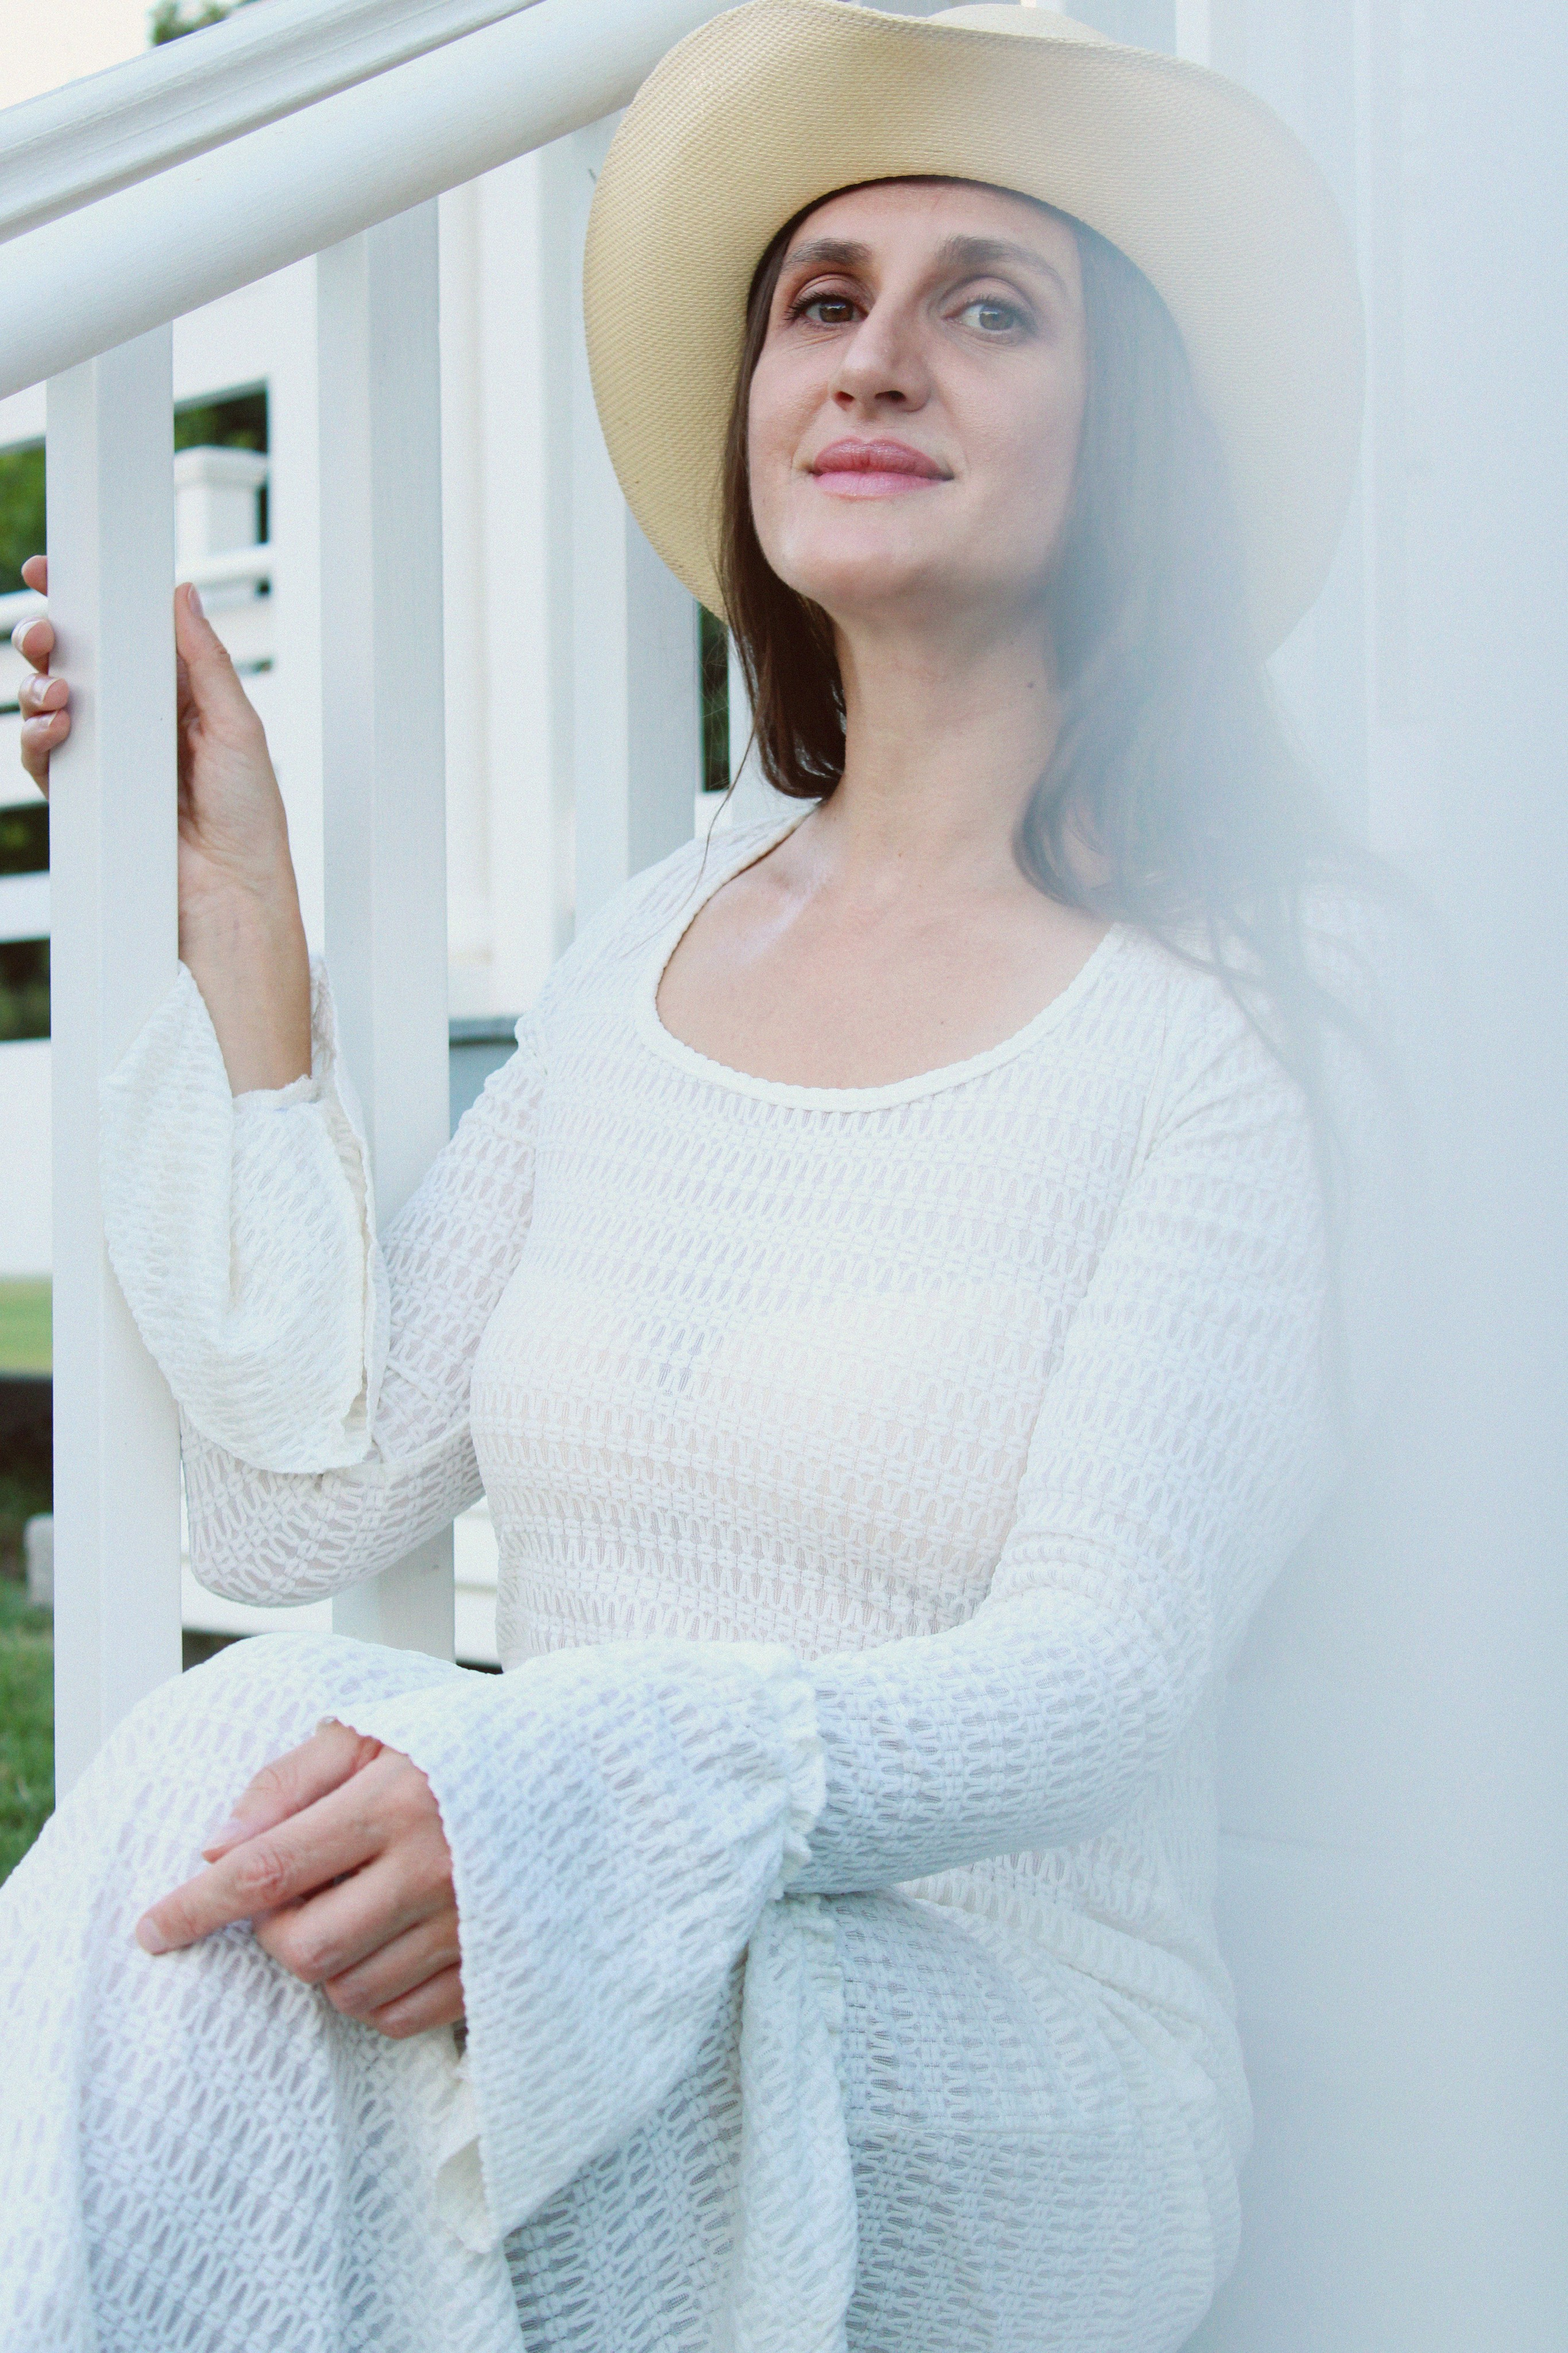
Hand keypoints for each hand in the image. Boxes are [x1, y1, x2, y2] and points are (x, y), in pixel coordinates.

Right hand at [11, 553, 310, 1090]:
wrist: (230, 896)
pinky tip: (52, 728)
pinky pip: (43, 754)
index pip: (124, 633)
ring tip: (57, 689)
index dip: (87, 599)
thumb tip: (180, 592)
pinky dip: (38, 735)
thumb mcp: (237, 727)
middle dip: (51, 635)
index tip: (53, 569)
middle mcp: (138, 721)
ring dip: (39, 683)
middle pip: (77, 660)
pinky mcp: (85, 795)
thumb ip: (203, 660)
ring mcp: (107, 758)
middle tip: (48, 630)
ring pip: (50, 700)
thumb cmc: (249, 820)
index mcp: (178, 695)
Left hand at [135, 1721, 463, 2040]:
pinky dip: (368, 1994)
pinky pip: (397, 2017)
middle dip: (272, 1931)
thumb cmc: (453, 1744)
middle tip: (291, 1894)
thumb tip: (215, 1848)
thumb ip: (286, 1782)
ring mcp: (466, 1924)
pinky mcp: (490, 1965)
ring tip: (347, 1907)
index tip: (152, 1930)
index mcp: (396, 1800)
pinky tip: (380, 1943)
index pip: (269, 1867)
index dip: (198, 1905)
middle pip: (303, 1946)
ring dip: (323, 1961)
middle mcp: (433, 1868)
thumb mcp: (368, 1734)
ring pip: (346, 1989)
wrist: (567, 1767)